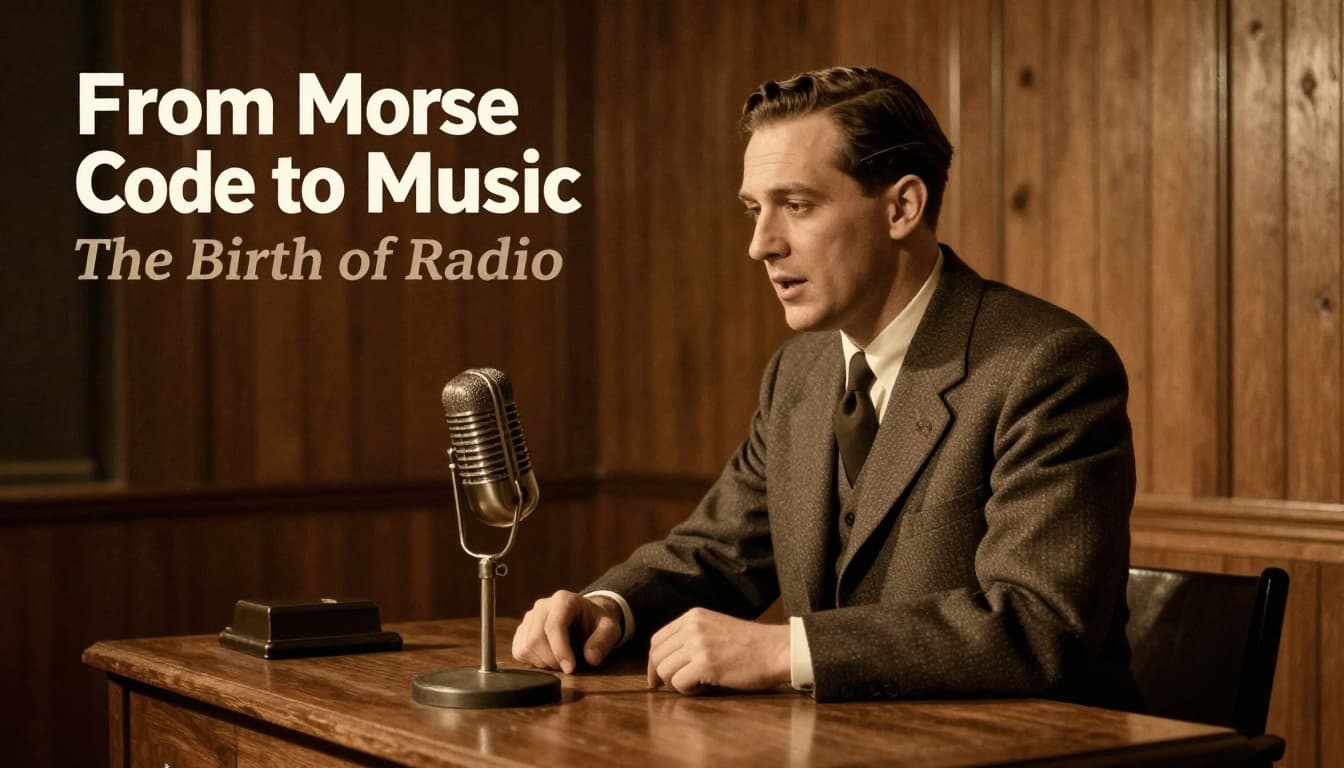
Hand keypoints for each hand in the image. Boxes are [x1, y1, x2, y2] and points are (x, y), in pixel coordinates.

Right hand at [512, 590, 622, 673]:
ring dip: (543, 663)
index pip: (554, 626)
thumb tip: (591, 658)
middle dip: (552, 660)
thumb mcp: (609, 628)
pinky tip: (548, 660)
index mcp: (563, 600)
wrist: (586, 618)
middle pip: (536, 638)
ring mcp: (529, 618)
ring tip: (560, 662)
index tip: (571, 668)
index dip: (560, 651)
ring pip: (525, 647)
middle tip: (568, 667)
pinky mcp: (522, 631)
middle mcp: (542, 606)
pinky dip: (532, 662)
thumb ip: (602, 641)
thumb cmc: (597, 622)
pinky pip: (519, 651)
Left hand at [646, 607, 789, 693]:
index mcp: (693, 616)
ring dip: (677, 683)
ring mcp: (698, 644)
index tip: (657, 678)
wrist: (776, 650)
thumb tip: (664, 661)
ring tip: (698, 684)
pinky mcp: (705, 664)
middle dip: (662, 676)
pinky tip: (705, 688)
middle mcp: (692, 627)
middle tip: (677, 686)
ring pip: (664, 671)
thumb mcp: (715, 628)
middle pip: (657, 656)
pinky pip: (679, 683)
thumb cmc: (749, 646)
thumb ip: (691, 637)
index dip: (654, 662)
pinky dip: (688, 692)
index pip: (657, 640)